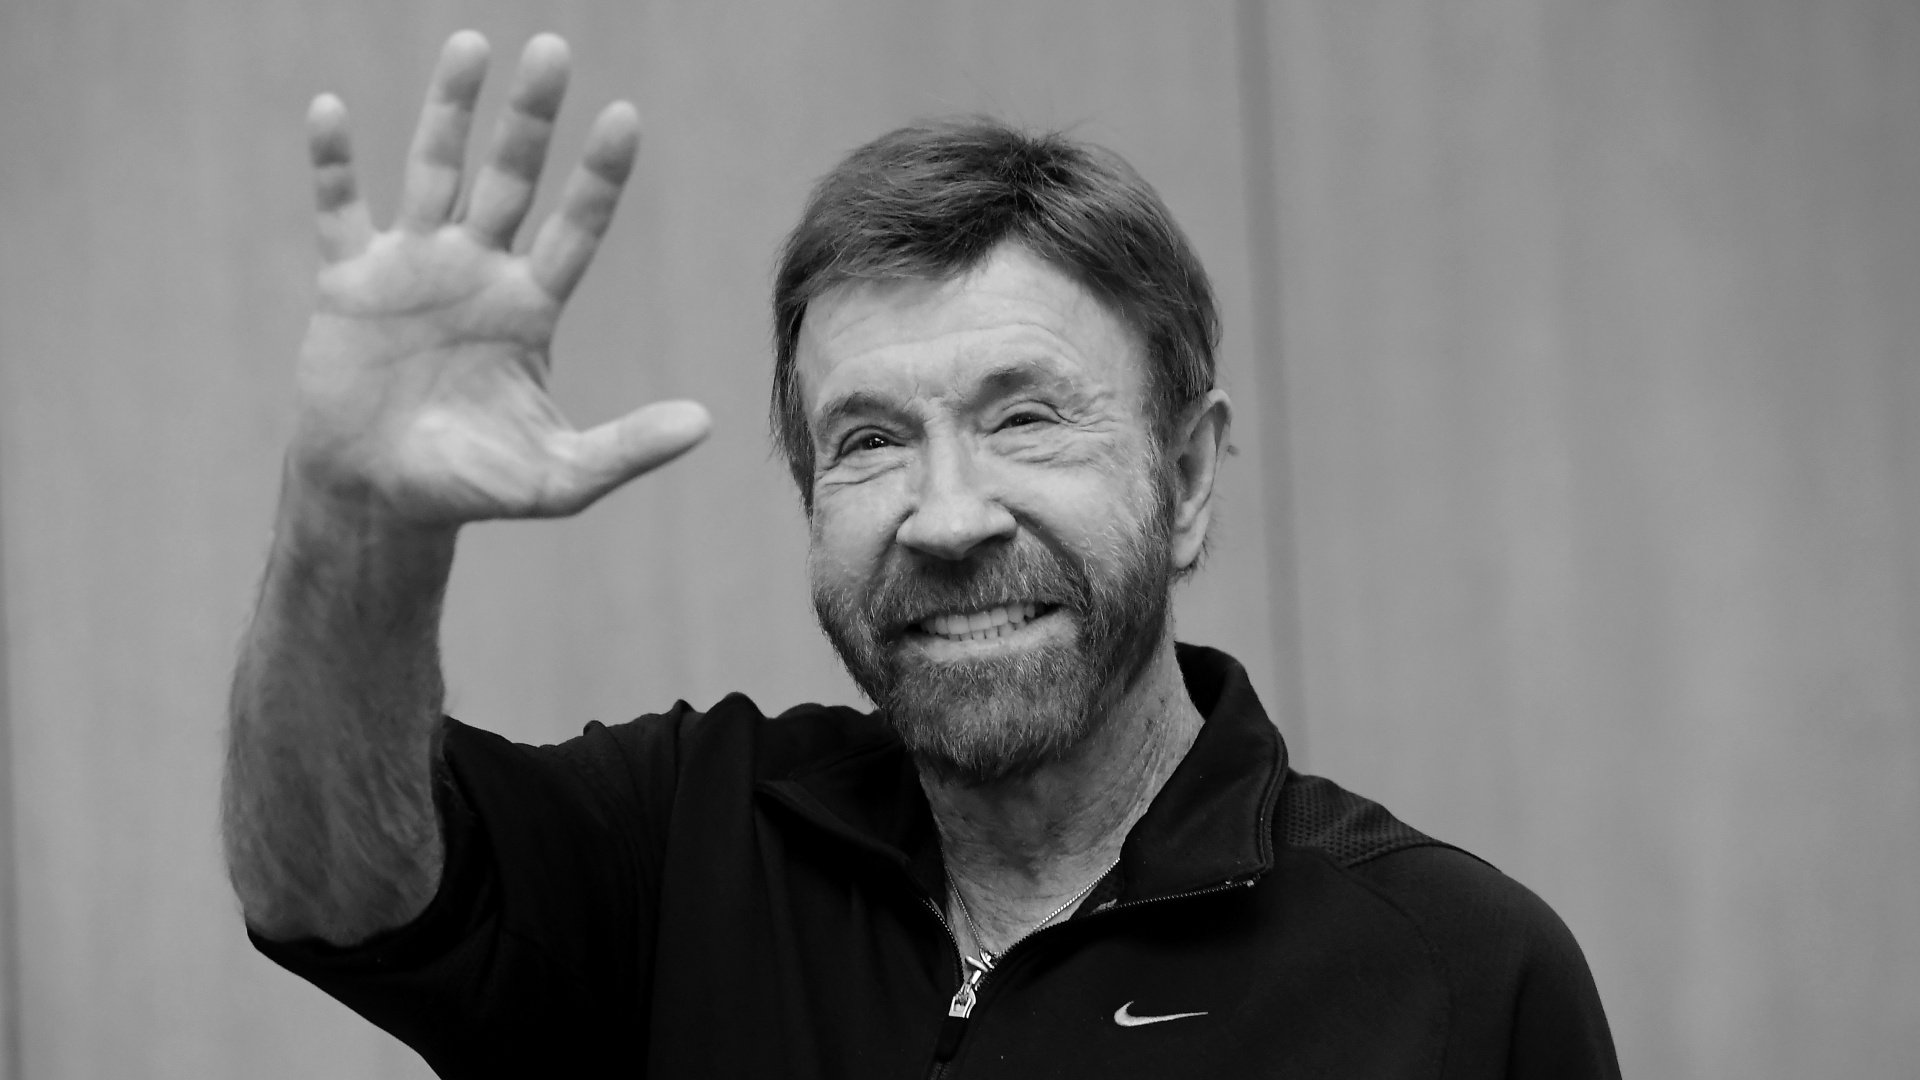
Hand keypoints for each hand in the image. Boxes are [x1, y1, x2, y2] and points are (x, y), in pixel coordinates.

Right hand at [289, 31, 709, 527]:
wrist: (380, 499)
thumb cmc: (472, 487)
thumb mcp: (559, 478)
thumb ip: (628, 448)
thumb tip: (705, 425)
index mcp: (531, 308)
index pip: (576, 228)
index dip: (598, 177)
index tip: (624, 117)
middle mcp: (478, 272)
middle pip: (510, 179)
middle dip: (529, 118)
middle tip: (552, 49)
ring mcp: (412, 268)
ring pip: (435, 172)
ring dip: (449, 111)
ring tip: (472, 44)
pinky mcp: (348, 282)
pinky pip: (340, 209)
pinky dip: (334, 164)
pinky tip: (331, 110)